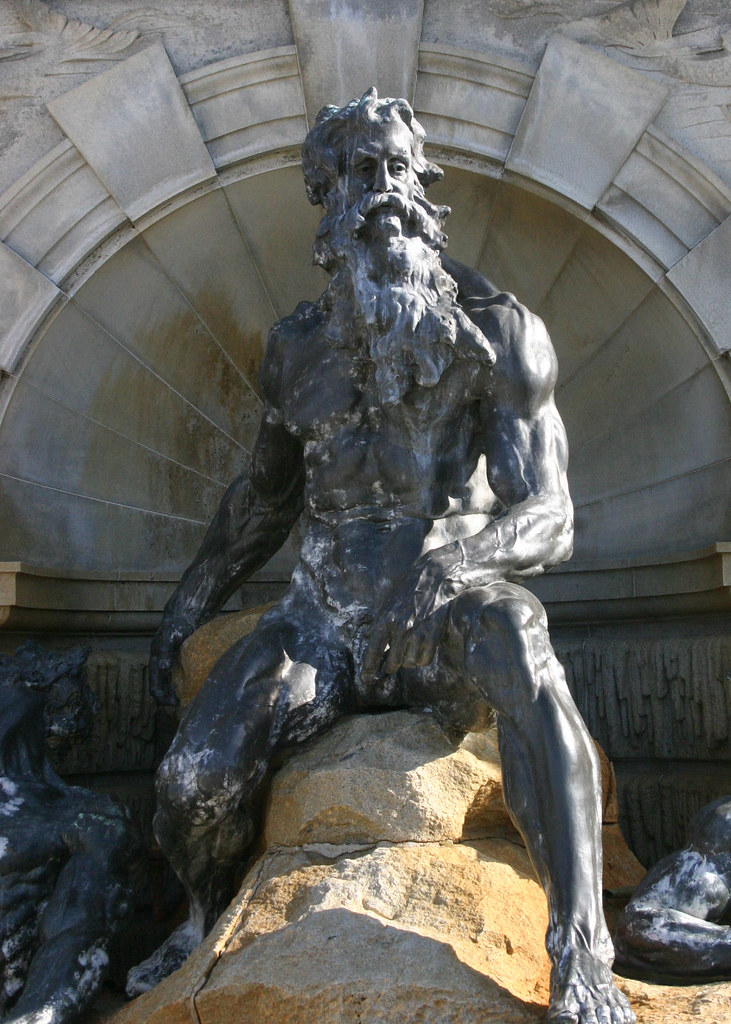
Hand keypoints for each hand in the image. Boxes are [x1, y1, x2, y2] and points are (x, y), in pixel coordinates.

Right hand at [148, 615, 194, 705]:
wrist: (186, 614)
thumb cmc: (177, 625)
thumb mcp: (170, 636)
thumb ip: (165, 651)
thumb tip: (162, 667)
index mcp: (155, 659)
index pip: (154, 685)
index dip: (161, 696)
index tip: (172, 703)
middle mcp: (160, 662)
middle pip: (160, 686)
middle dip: (167, 698)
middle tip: (180, 704)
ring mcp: (168, 661)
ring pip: (168, 683)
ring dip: (174, 692)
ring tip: (186, 699)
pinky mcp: (178, 659)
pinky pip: (177, 676)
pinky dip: (181, 683)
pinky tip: (192, 686)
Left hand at [362, 552, 460, 680]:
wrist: (434, 576)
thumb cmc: (409, 588)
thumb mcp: (388, 603)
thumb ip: (381, 624)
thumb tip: (376, 646)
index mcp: (384, 620)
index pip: (373, 652)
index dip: (369, 668)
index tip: (366, 678)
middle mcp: (399, 629)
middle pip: (392, 663)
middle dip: (390, 666)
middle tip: (389, 667)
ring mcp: (417, 633)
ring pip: (409, 663)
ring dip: (408, 661)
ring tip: (408, 650)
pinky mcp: (433, 635)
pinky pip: (424, 660)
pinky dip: (422, 658)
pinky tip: (420, 648)